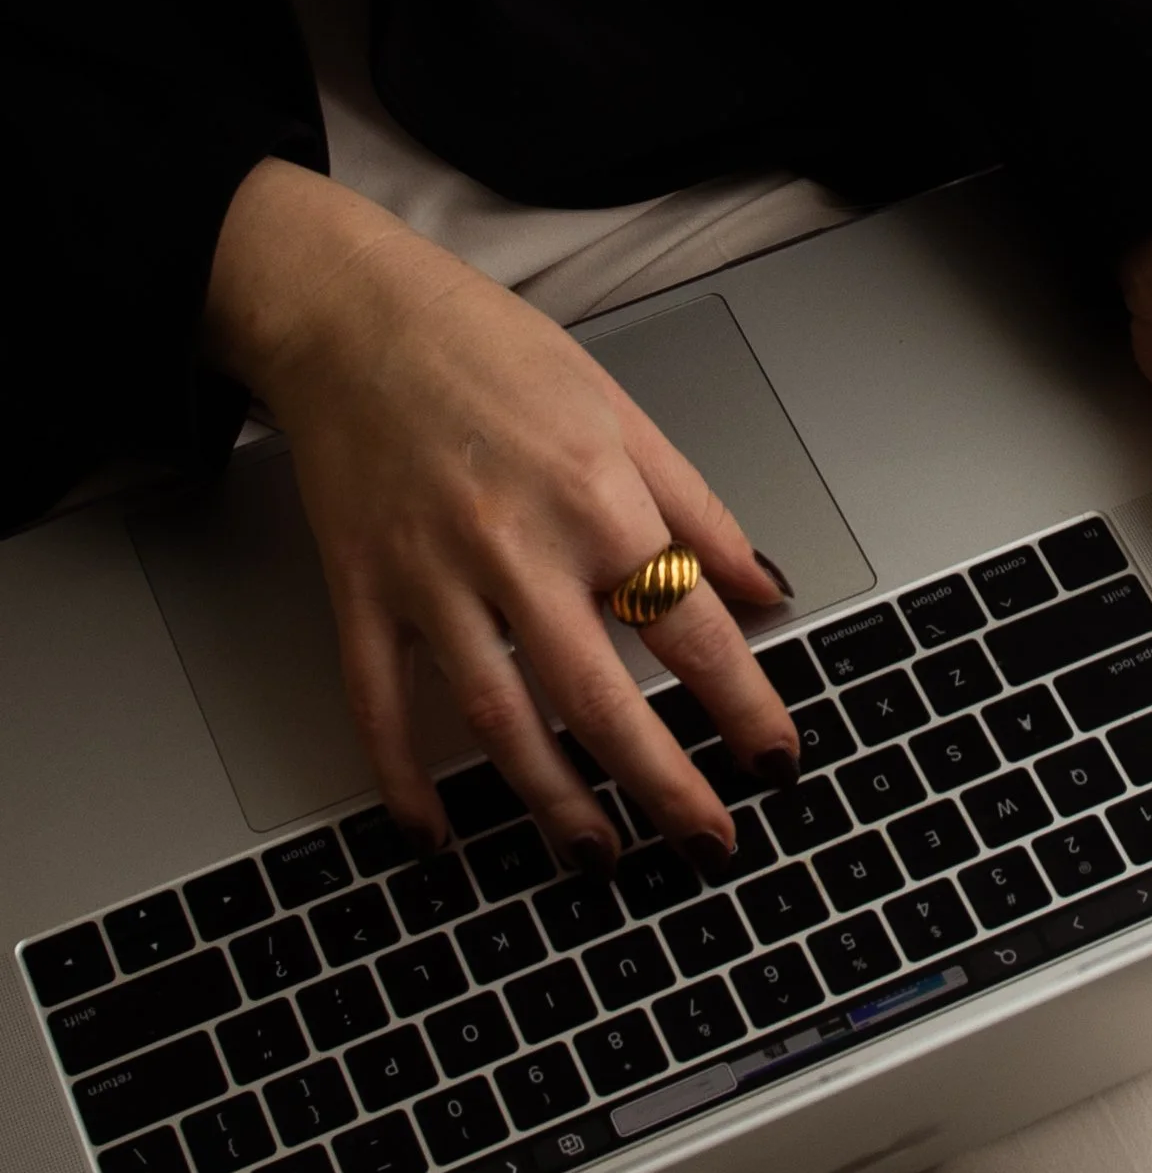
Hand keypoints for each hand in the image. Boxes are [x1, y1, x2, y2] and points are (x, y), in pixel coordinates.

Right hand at [203, 161, 799, 870]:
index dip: (742, 703)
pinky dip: (404, 778)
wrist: (354, 315)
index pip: (689, 624)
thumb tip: (766, 585)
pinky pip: (380, 703)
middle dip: (662, 785)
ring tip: (597, 856)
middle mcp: (516, 545)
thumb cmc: (490, 351)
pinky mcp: (361, 590)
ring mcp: (431, 576)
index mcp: (596, 496)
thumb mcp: (621, 411)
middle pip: (599, 695)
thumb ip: (698, 507)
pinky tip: (435, 832)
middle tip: (706, 844)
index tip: (776, 759)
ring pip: (497, 718)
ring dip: (551, 801)